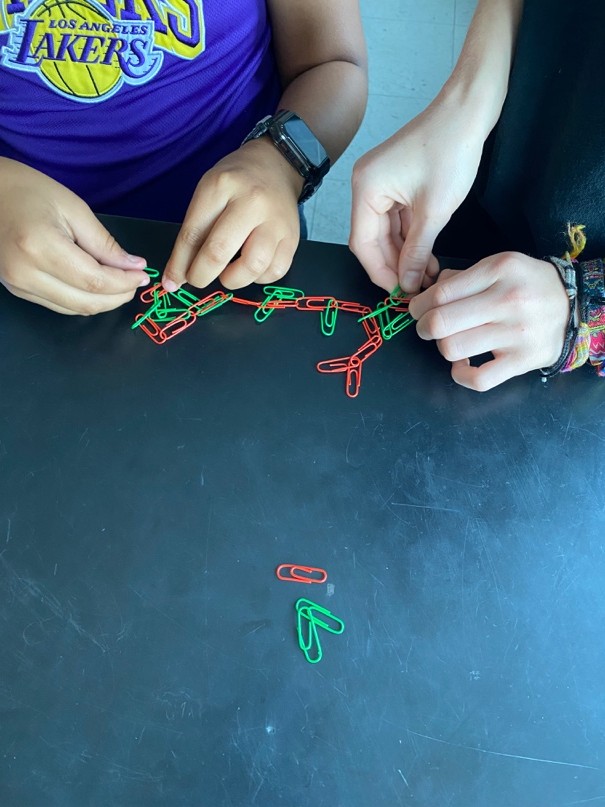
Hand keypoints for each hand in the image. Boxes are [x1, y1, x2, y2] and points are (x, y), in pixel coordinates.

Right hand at [0, 158, 148, 314]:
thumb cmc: (27, 191)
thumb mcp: (73, 208)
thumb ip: (104, 243)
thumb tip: (133, 266)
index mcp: (40, 247)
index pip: (95, 282)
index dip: (124, 283)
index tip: (142, 275)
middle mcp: (25, 273)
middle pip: (86, 303)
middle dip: (118, 297)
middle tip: (134, 282)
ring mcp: (18, 285)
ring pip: (74, 309)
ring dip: (103, 302)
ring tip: (119, 283)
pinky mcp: (17, 290)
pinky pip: (59, 305)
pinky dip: (83, 299)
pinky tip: (95, 284)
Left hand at [162, 139, 302, 291]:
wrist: (276, 166)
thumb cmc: (236, 182)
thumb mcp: (208, 192)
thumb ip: (195, 230)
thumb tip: (179, 275)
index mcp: (221, 186)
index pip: (193, 233)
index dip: (180, 264)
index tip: (172, 281)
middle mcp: (251, 202)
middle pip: (219, 251)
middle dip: (201, 275)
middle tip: (197, 279)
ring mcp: (275, 221)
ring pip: (252, 266)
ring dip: (233, 280)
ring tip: (226, 274)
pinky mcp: (292, 237)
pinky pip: (275, 271)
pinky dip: (258, 278)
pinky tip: (250, 268)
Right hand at [349, 97, 485, 293]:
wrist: (468, 109)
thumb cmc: (451, 150)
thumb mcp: (434, 211)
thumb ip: (417, 252)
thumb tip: (408, 284)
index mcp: (365, 190)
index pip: (363, 245)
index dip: (380, 273)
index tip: (400, 293)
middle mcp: (365, 187)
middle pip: (372, 241)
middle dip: (394, 266)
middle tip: (416, 289)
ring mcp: (380, 184)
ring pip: (387, 234)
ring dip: (405, 256)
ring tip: (428, 276)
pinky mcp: (395, 184)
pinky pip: (398, 221)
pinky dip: (411, 239)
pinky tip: (428, 257)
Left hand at [409, 252, 570, 390]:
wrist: (573, 307)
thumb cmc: (526, 286)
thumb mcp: (499, 265)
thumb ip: (461, 277)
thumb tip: (426, 295)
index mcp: (499, 270)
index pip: (440, 293)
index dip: (418, 306)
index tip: (417, 311)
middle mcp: (508, 300)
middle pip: (441, 322)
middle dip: (424, 327)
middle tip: (428, 328)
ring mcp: (517, 333)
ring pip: (453, 348)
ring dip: (444, 348)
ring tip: (453, 342)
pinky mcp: (523, 361)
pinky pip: (478, 378)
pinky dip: (461, 374)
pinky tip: (463, 364)